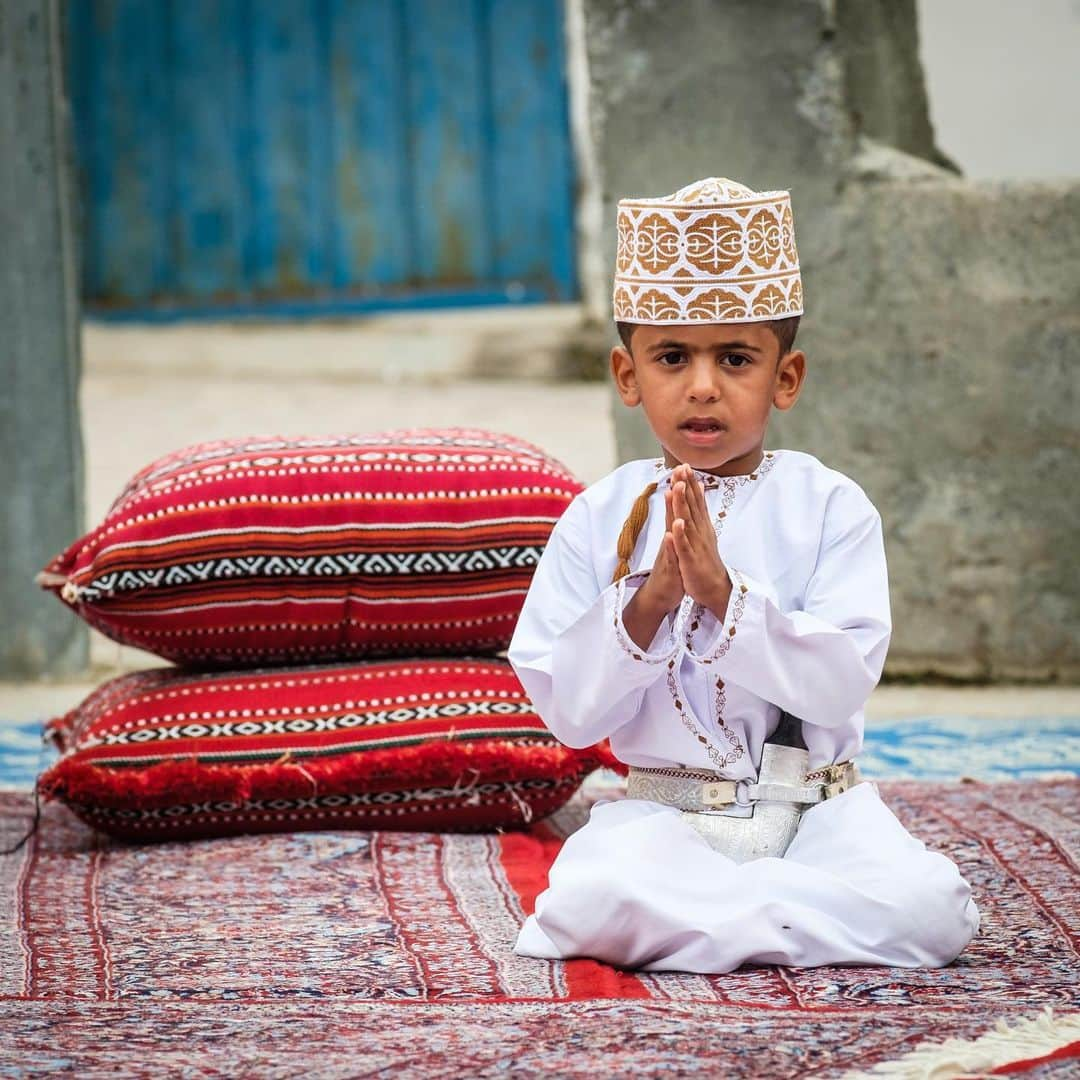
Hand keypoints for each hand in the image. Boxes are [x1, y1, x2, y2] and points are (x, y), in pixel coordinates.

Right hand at [638, 481, 684, 614]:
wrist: (661, 594)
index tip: (685, 467)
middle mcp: (670, 538)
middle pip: (672, 511)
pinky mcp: (668, 567)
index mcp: (676, 533)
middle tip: (677, 469)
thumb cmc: (672, 569)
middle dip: (675, 490)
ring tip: (671, 491)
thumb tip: (681, 510)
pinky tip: (669, 533)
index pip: (680, 506)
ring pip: (669, 529)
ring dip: (670, 511)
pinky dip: (669, 544)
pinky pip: (669, 554)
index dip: (683, 488)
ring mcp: (668, 551)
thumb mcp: (678, 545)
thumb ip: (679, 527)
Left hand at [670, 464, 731, 617]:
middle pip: (692, 506)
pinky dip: (679, 535)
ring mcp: (696, 545)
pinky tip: (675, 524)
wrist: (714, 588)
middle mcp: (700, 532)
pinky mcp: (690, 560)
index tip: (685, 465)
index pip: (696, 501)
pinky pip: (684, 547)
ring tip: (676, 487)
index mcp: (702, 526)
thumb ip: (699, 513)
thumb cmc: (705, 561)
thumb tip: (698, 491)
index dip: (690, 483)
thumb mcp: (702, 534)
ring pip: (688, 522)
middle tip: (683, 467)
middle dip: (686, 486)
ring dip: (682, 504)